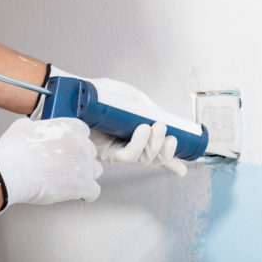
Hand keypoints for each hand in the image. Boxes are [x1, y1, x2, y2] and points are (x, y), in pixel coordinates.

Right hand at [0, 117, 102, 209]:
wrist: (12, 171)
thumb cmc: (14, 151)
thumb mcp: (21, 127)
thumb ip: (32, 125)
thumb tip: (30, 127)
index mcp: (68, 127)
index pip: (83, 131)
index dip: (76, 141)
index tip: (70, 149)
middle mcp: (79, 143)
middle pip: (90, 151)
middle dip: (80, 159)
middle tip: (67, 166)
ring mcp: (83, 164)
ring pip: (96, 170)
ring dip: (86, 175)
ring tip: (74, 181)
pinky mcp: (82, 184)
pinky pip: (94, 191)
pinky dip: (87, 194)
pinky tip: (81, 195)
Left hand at [30, 67, 187, 176]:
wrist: (78, 92)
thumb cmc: (101, 94)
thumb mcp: (132, 97)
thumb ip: (148, 108)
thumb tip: (163, 119)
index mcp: (134, 136)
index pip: (154, 152)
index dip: (169, 162)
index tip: (182, 169)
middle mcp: (126, 146)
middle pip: (152, 159)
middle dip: (166, 150)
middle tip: (169, 134)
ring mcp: (116, 151)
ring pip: (143, 160)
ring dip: (155, 145)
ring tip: (155, 128)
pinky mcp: (105, 152)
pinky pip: (127, 156)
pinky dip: (139, 144)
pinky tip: (142, 130)